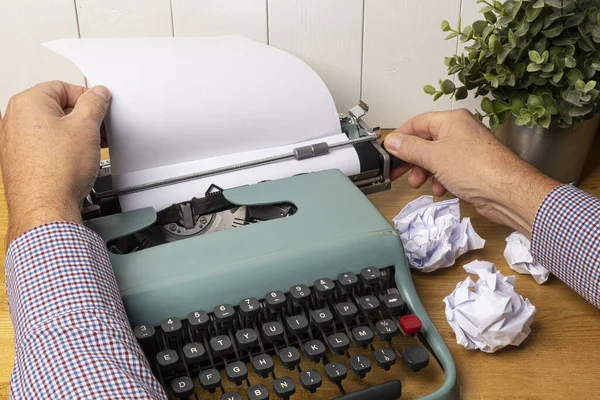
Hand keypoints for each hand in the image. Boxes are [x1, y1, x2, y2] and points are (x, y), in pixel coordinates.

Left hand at [0, 81, 110, 242]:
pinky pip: (45, 146)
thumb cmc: (57, 171)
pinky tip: (77, 162)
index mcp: (26, 103)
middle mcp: (14, 120)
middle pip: (56, 108)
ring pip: (51, 129)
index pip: (63, 87)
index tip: (101, 107)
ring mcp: (14, 142)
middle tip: (99, 129)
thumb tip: (98, 94)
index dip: (87, 97)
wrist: (46, 207)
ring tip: (90, 148)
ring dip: (74, 135)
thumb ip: (94, 103)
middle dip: (81, 118)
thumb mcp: (86, 127)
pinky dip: (63, 150)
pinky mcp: (20, 161)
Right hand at [384, 109, 558, 234]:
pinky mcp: (471, 168)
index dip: (400, 137)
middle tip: (396, 171)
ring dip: (424, 172)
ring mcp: (466, 150)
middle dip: (411, 159)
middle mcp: (460, 132)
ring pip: (435, 158)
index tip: (387, 150)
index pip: (417, 123)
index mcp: (451, 120)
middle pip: (425, 142)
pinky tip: (439, 190)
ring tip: (418, 183)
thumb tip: (392, 141)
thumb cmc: (476, 168)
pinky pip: (447, 170)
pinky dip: (439, 179)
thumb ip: (410, 148)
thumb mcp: (434, 156)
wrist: (508, 192)